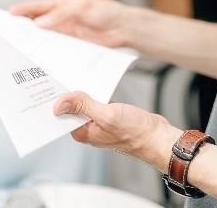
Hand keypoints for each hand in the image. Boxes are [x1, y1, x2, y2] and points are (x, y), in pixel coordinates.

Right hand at [10, 0, 131, 47]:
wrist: (123, 28)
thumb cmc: (105, 11)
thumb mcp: (82, 8)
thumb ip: (61, 14)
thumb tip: (39, 23)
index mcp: (60, 5)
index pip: (36, 7)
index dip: (21, 10)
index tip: (7, 15)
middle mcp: (58, 19)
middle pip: (35, 24)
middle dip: (21, 29)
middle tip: (6, 37)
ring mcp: (64, 33)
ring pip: (42, 39)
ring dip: (31, 44)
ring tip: (16, 52)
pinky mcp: (70, 46)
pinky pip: (53, 49)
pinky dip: (45, 54)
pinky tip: (37, 61)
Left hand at [54, 91, 182, 171]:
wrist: (157, 137)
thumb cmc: (136, 131)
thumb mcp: (108, 115)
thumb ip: (84, 107)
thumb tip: (60, 103)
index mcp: (82, 132)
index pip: (63, 114)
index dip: (60, 99)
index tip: (59, 85)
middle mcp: (88, 129)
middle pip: (73, 108)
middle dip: (74, 95)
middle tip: (75, 79)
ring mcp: (99, 124)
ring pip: (86, 105)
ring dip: (88, 94)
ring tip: (90, 84)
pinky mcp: (109, 118)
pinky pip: (98, 104)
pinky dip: (99, 96)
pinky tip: (102, 90)